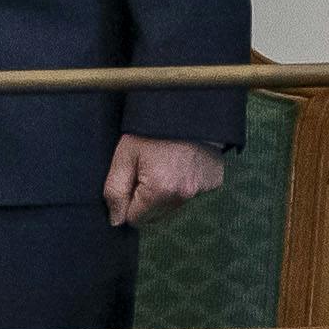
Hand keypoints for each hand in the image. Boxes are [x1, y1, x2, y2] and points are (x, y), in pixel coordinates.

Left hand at [104, 133, 225, 227]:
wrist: (187, 107)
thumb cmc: (152, 129)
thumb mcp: (125, 154)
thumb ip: (115, 190)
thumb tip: (116, 220)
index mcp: (160, 190)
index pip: (136, 219)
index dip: (128, 201)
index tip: (131, 179)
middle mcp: (183, 196)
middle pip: (155, 216)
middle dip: (146, 200)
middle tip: (146, 170)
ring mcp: (201, 191)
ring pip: (172, 206)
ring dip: (164, 194)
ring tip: (163, 165)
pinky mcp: (213, 183)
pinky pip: (191, 194)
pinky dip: (183, 184)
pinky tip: (179, 165)